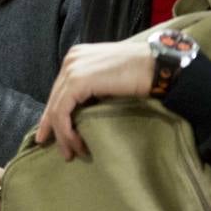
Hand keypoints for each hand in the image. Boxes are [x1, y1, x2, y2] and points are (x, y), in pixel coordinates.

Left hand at [35, 41, 153, 159]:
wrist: (159, 66)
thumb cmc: (142, 74)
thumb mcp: (110, 80)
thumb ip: (93, 89)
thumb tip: (81, 112)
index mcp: (78, 57)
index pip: (60, 90)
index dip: (53, 115)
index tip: (51, 137)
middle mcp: (71, 59)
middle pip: (54, 99)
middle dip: (53, 128)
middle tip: (62, 151)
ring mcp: (72, 68)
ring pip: (56, 108)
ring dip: (63, 135)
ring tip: (72, 153)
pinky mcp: (77, 81)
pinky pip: (62, 111)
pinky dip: (66, 131)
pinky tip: (77, 144)